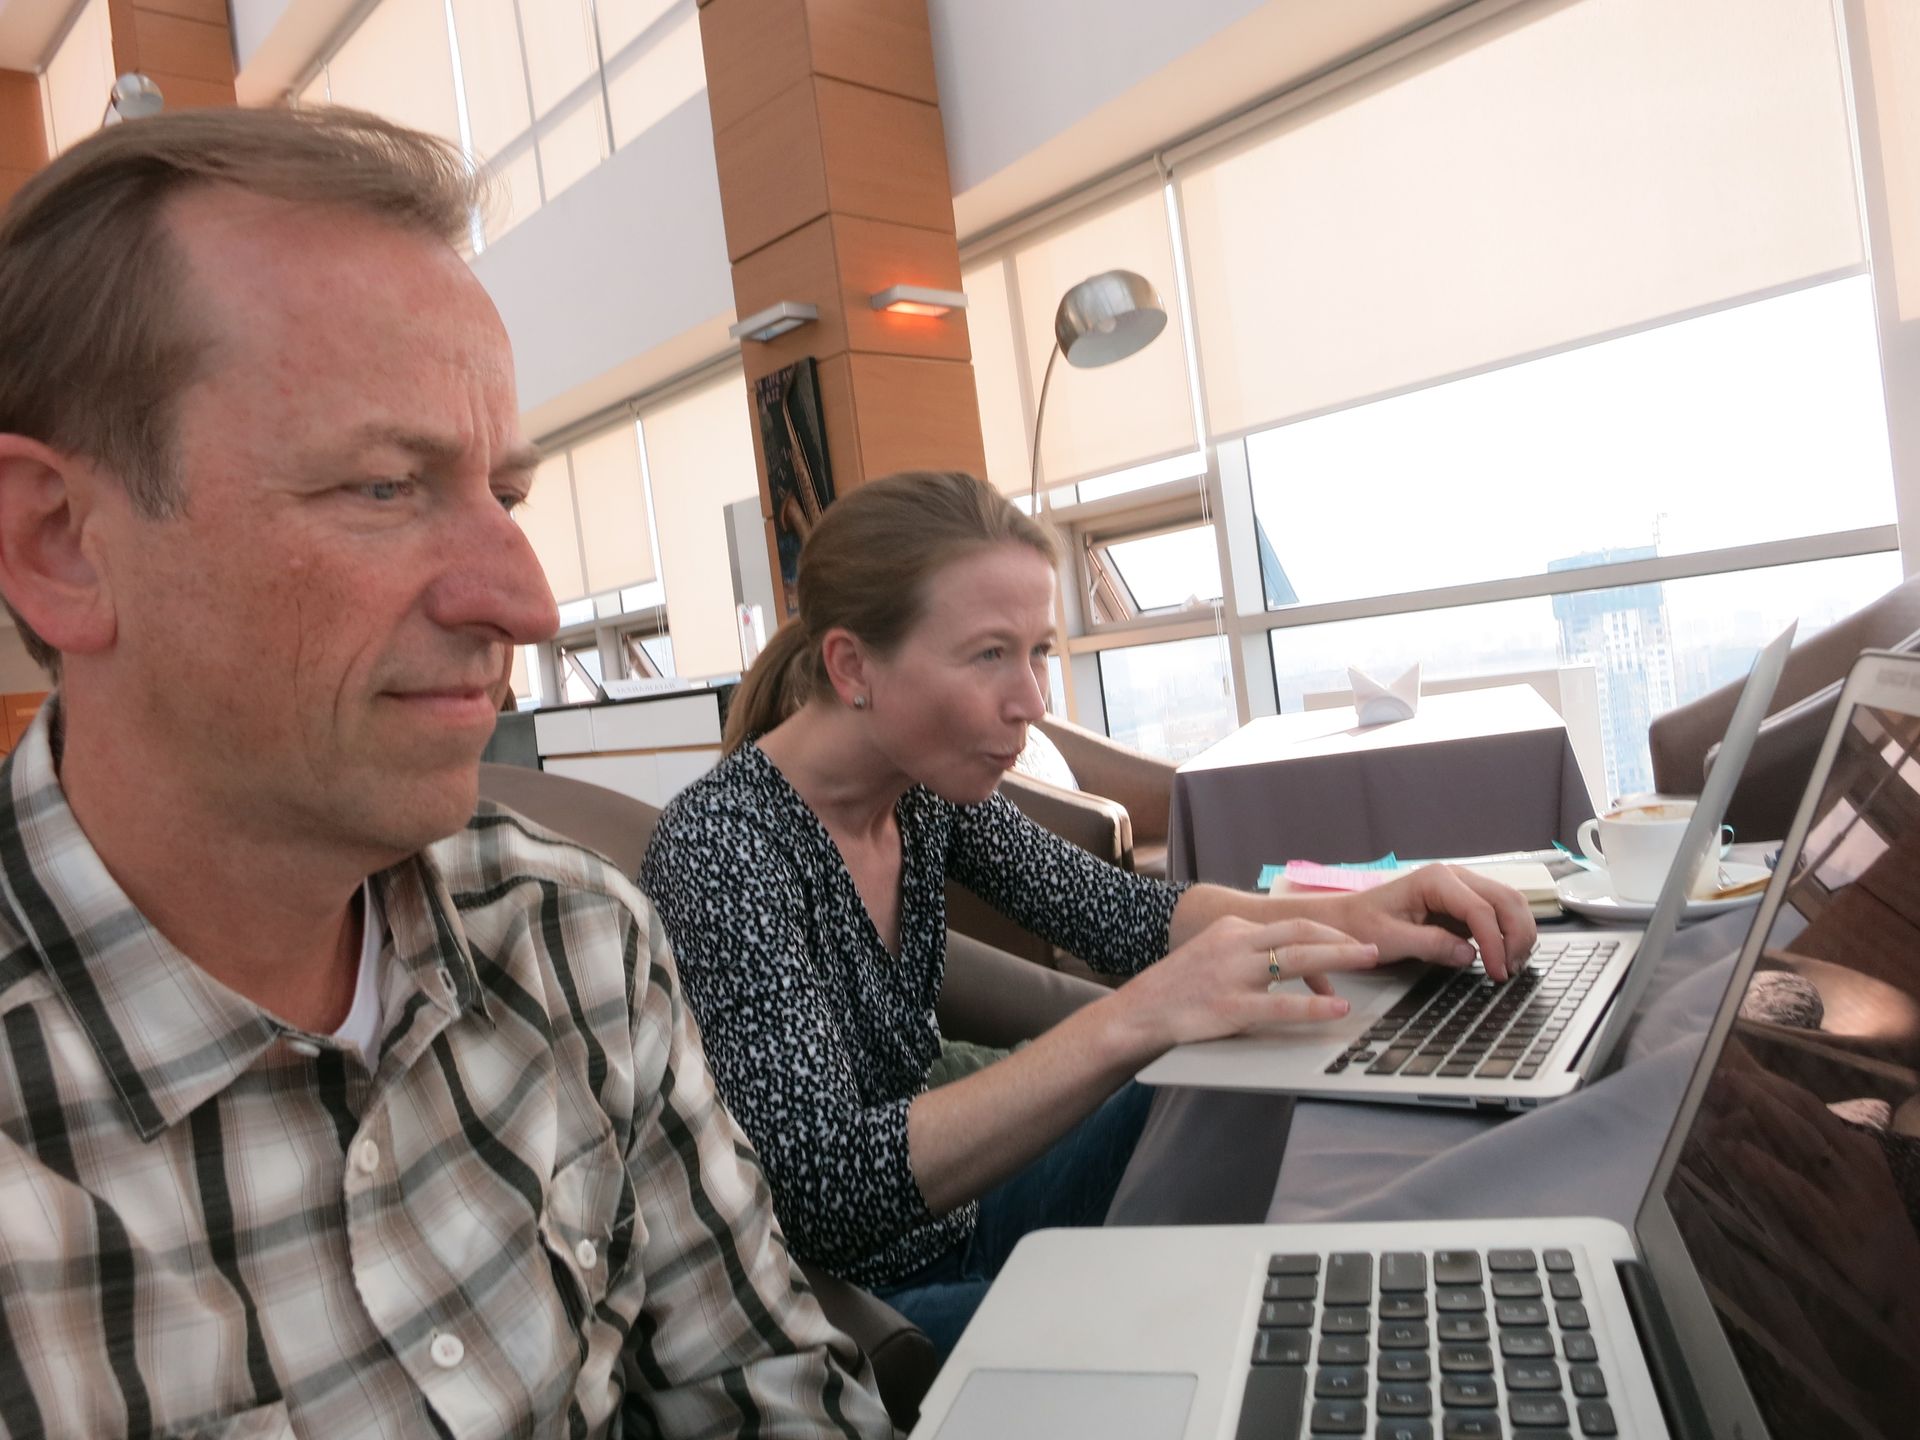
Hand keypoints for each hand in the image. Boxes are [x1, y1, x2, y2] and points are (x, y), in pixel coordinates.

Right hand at [1116, 914, 1382, 1051]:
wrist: (1137, 1012)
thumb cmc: (1179, 989)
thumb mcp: (1214, 955)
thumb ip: (1252, 955)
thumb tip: (1297, 969)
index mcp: (1232, 928)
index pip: (1289, 926)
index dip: (1325, 936)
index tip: (1351, 944)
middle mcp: (1234, 944)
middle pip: (1300, 933)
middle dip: (1341, 939)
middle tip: (1375, 946)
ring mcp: (1232, 975)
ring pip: (1296, 960)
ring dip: (1339, 959)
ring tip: (1371, 961)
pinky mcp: (1229, 1007)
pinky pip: (1281, 1004)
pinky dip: (1314, 1005)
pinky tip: (1338, 1008)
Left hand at [1328, 866, 1536, 980]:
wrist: (1346, 919)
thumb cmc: (1361, 925)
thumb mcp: (1390, 940)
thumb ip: (1430, 945)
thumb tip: (1470, 954)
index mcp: (1435, 880)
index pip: (1481, 909)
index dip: (1495, 942)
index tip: (1497, 972)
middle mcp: (1454, 877)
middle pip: (1507, 900)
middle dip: (1517, 936)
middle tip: (1510, 971)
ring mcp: (1462, 888)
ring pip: (1510, 903)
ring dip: (1518, 934)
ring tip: (1510, 967)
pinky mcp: (1464, 904)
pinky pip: (1499, 914)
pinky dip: (1509, 934)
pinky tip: (1504, 958)